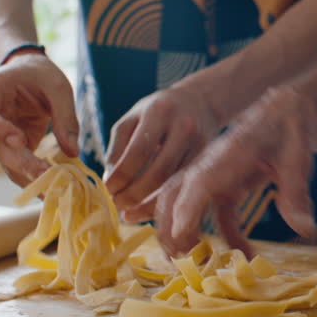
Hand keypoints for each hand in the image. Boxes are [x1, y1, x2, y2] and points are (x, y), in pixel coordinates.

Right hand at [0, 53, 78, 186]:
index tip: (19, 140)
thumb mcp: (58, 86)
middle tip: (44, 175)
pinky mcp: (12, 147)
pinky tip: (49, 190)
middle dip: (20, 162)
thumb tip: (72, 152)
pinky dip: (32, 178)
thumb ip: (65, 116)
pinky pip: (17, 166)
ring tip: (50, 191)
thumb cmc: (40, 74)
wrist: (29, 73)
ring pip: (5, 161)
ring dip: (26, 177)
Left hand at [104, 81, 218, 213]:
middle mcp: (184, 127)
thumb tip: (109, 183)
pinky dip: (166, 202)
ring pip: (175, 184)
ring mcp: (201, 144)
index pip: (138, 152)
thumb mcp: (134, 118)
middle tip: (117, 207)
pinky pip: (186, 187)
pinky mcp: (209, 160)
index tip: (107, 191)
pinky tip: (149, 210)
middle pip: (158, 172)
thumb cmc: (159, 112)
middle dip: (134, 195)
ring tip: (129, 214)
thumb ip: (118, 147)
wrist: (200, 101)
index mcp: (160, 112)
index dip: (121, 176)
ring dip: (149, 205)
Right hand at [124, 87, 316, 256]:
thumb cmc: (288, 128)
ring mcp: (212, 176)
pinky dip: (222, 237)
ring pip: (181, 204)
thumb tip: (302, 228)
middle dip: (169, 227)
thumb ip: (295, 193)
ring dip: (181, 233)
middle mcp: (211, 166)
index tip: (180, 234)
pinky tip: (245, 255)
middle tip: (179, 262)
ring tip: (193, 265)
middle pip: (174, 195)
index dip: (187, 209)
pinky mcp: (222, 185)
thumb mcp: (297, 158)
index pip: (198, 183)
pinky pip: (213, 214)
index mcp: (226, 156)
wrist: (283, 108)